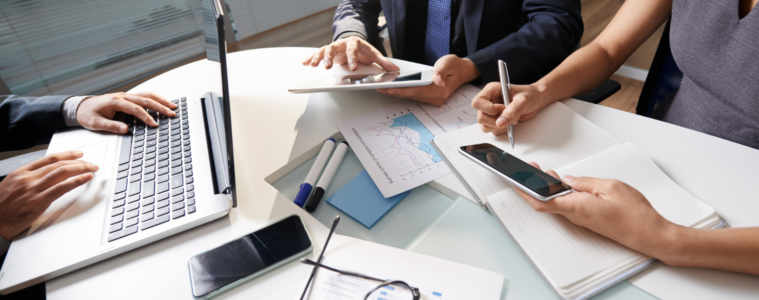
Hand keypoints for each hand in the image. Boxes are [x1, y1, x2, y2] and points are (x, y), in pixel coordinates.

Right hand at [0, 151, 97, 239]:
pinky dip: (77, 181)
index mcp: (21, 173)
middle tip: (90, 163)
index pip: (49, 159)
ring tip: (92, 169)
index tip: (78, 154)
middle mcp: (28, 178)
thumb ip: (27, 180)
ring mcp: (33, 189)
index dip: (66, 155)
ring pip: (62, 172)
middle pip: (58, 164)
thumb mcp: (11, 186)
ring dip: (80, 169)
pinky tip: (86, 178)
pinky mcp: (38, 201)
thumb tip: (44, 178)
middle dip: (78, 162)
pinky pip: (62, 187)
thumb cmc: (0, 207)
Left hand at [76, 92, 176, 133]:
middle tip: (172, 113)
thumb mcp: (95, 123)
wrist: (80, 106)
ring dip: (161, 100)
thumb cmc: (87, 114)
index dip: (146, 117)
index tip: (154, 124)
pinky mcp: (127, 97)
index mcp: (115, 101)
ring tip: (173, 106)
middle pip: (146, 99)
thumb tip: (126, 129)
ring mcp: (126, 95)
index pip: (135, 108)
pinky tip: (162, 103)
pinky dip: (155, 99)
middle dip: (160, 106)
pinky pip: (144, 96)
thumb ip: (111, 126)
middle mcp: (122, 96)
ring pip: (147, 95)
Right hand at [303, 36, 398, 71]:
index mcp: (355, 43)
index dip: (352, 58)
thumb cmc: (364, 51)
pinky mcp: (327, 53)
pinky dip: (311, 58)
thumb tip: (395, 69)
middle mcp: (342, 44)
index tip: (353, 68)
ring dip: (318, 58)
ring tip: (313, 65)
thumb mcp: (374, 55)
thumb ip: (384, 62)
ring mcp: (334, 48)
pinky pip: (318, 54)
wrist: (355, 45)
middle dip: (331, 57)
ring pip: (324, 50)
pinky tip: (305, 63)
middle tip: (329, 67)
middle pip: (334, 48)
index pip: (353, 49)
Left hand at [378, 55, 477, 105]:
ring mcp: (432, 99)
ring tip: (382, 87)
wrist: (463, 70)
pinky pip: (413, 94)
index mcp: (439, 91)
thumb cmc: (455, 66)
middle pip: (410, 96)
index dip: (399, 90)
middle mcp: (435, 98)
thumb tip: (437, 80)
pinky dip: (403, 91)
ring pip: (410, 96)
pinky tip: (393, 87)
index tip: (387, 89)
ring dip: (397, 92)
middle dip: (394, 92)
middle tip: (379, 88)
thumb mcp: (448, 63)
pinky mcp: (429, 97)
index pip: (415, 91)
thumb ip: (441, 71)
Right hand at [471, 82, 549, 135]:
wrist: (537, 100)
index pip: (477, 102)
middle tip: (510, 117)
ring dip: (499, 127)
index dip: (488, 109)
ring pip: (485, 126)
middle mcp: (488, 102)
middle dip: (495, 121)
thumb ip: (512, 111)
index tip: (503, 109)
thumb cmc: (530, 95)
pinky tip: (511, 123)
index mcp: (491, 91)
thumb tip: (500, 123)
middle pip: (480, 117)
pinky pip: (493, 131)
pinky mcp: (495, 121)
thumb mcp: (523, 101)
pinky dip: (502, 130)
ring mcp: (490, 113)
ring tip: (512, 120)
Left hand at [514, 163, 676, 258]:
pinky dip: (560, 193)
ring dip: (548, 188)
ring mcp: (581, 218)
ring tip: (543, 171)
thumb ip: (585, 182)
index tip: (513, 179)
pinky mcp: (588, 219)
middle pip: (545, 201)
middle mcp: (575, 215)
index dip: (524, 190)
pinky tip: (562, 183)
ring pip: (556, 202)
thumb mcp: (610, 186)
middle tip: (529, 169)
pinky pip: (568, 206)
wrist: (649, 234)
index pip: (541, 200)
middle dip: (533, 184)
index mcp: (576, 206)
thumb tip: (569, 179)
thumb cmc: (634, 214)